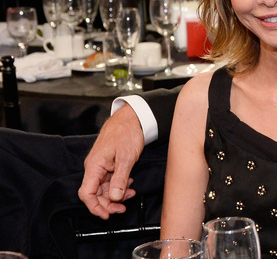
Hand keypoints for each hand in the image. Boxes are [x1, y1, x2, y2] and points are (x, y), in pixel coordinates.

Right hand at [78, 104, 144, 218]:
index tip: (106, 215)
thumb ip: (119, 179)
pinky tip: (129, 184)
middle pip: (95, 194)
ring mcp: (101, 166)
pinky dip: (119, 186)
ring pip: (104, 188)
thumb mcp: (126, 158)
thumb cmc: (127, 133)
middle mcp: (94, 167)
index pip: (86, 193)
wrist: (132, 118)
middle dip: (108, 203)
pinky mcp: (108, 164)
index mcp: (94, 166)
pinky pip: (110, 180)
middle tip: (123, 208)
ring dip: (116, 195)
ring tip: (131, 194)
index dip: (95, 207)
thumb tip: (114, 197)